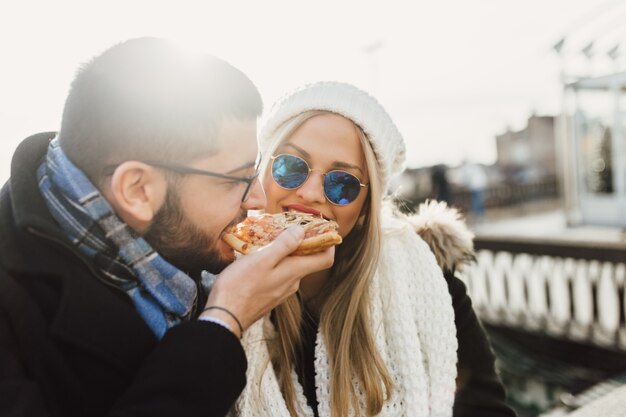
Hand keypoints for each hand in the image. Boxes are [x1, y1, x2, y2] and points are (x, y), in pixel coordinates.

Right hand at [200, 226, 334, 336]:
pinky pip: (280, 276)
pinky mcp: (270, 296)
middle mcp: (292, 284)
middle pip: (308, 261)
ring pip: (292, 268)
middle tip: (289, 227)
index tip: (321, 229)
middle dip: (302, 243)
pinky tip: (260, 258)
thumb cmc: (239, 286)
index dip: (328, 243)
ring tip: (270, 239)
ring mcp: (281, 292)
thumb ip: (283, 245)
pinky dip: (276, 264)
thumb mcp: (261, 259)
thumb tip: (302, 231)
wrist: (223, 316)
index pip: (325, 259)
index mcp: (294, 272)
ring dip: (286, 253)